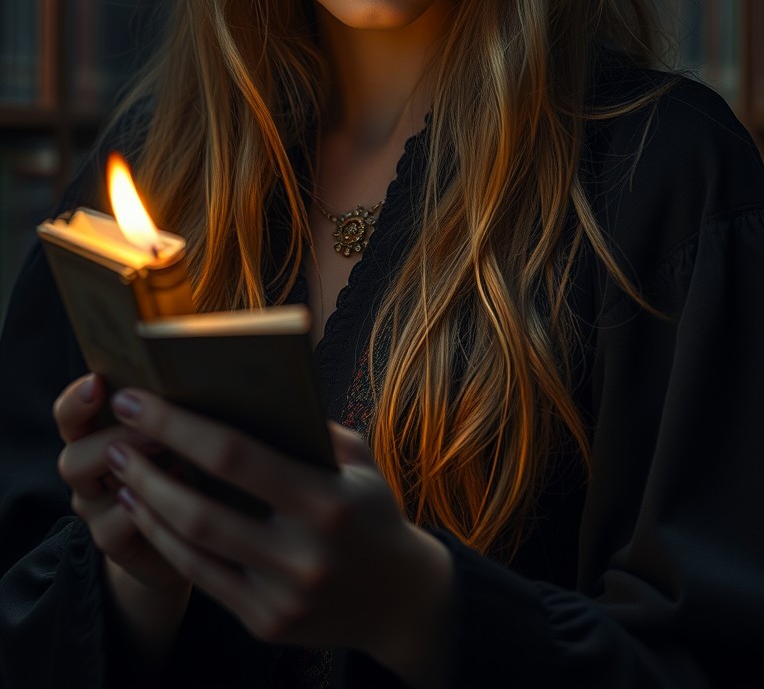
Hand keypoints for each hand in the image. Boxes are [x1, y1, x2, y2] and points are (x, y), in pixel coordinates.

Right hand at [53, 372, 191, 596]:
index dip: (76, 401)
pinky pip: (120, 525)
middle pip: (73, 458)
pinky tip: (185, 491)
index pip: (68, 416)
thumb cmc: (177, 466)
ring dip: (134, 472)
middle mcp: (86, 475)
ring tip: (174, 457)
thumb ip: (162, 410)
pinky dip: (152, 506)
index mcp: (93, 437)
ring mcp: (95, 511)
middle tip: (158, 433)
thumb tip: (190, 376)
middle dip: (116, 440)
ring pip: (90, 495)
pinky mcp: (112, 541)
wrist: (180, 533)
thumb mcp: (167, 432)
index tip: (97, 382)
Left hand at [104, 387, 453, 666]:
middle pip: (202, 507)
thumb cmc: (371, 510)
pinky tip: (145, 512)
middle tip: (115, 436)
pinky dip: (166, 541)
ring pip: (194, 546)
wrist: (402, 601)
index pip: (236, 456)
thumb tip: (242, 387)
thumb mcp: (356, 460)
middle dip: (148, 468)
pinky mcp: (266, 623)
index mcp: (327, 500)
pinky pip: (202, 577)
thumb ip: (307, 426)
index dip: (179, 426)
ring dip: (148, 505)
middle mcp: (303, 553)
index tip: (138, 399)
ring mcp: (282, 595)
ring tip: (122, 471)